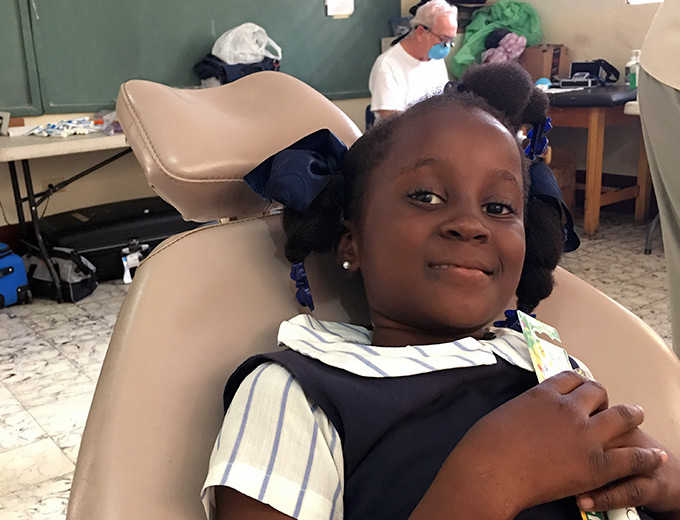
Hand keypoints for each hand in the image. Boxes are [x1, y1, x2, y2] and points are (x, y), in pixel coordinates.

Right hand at [413, 371, 665, 518]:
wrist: (490, 472)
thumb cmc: (483, 446)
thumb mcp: (503, 414)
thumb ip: (524, 411)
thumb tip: (529, 416)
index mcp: (542, 394)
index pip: (570, 378)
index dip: (579, 383)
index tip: (581, 390)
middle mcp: (567, 408)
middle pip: (596, 391)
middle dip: (602, 397)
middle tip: (605, 407)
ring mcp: (584, 435)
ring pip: (620, 416)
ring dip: (631, 414)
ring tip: (637, 416)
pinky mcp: (595, 464)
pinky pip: (630, 457)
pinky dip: (645, 457)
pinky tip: (655, 456)